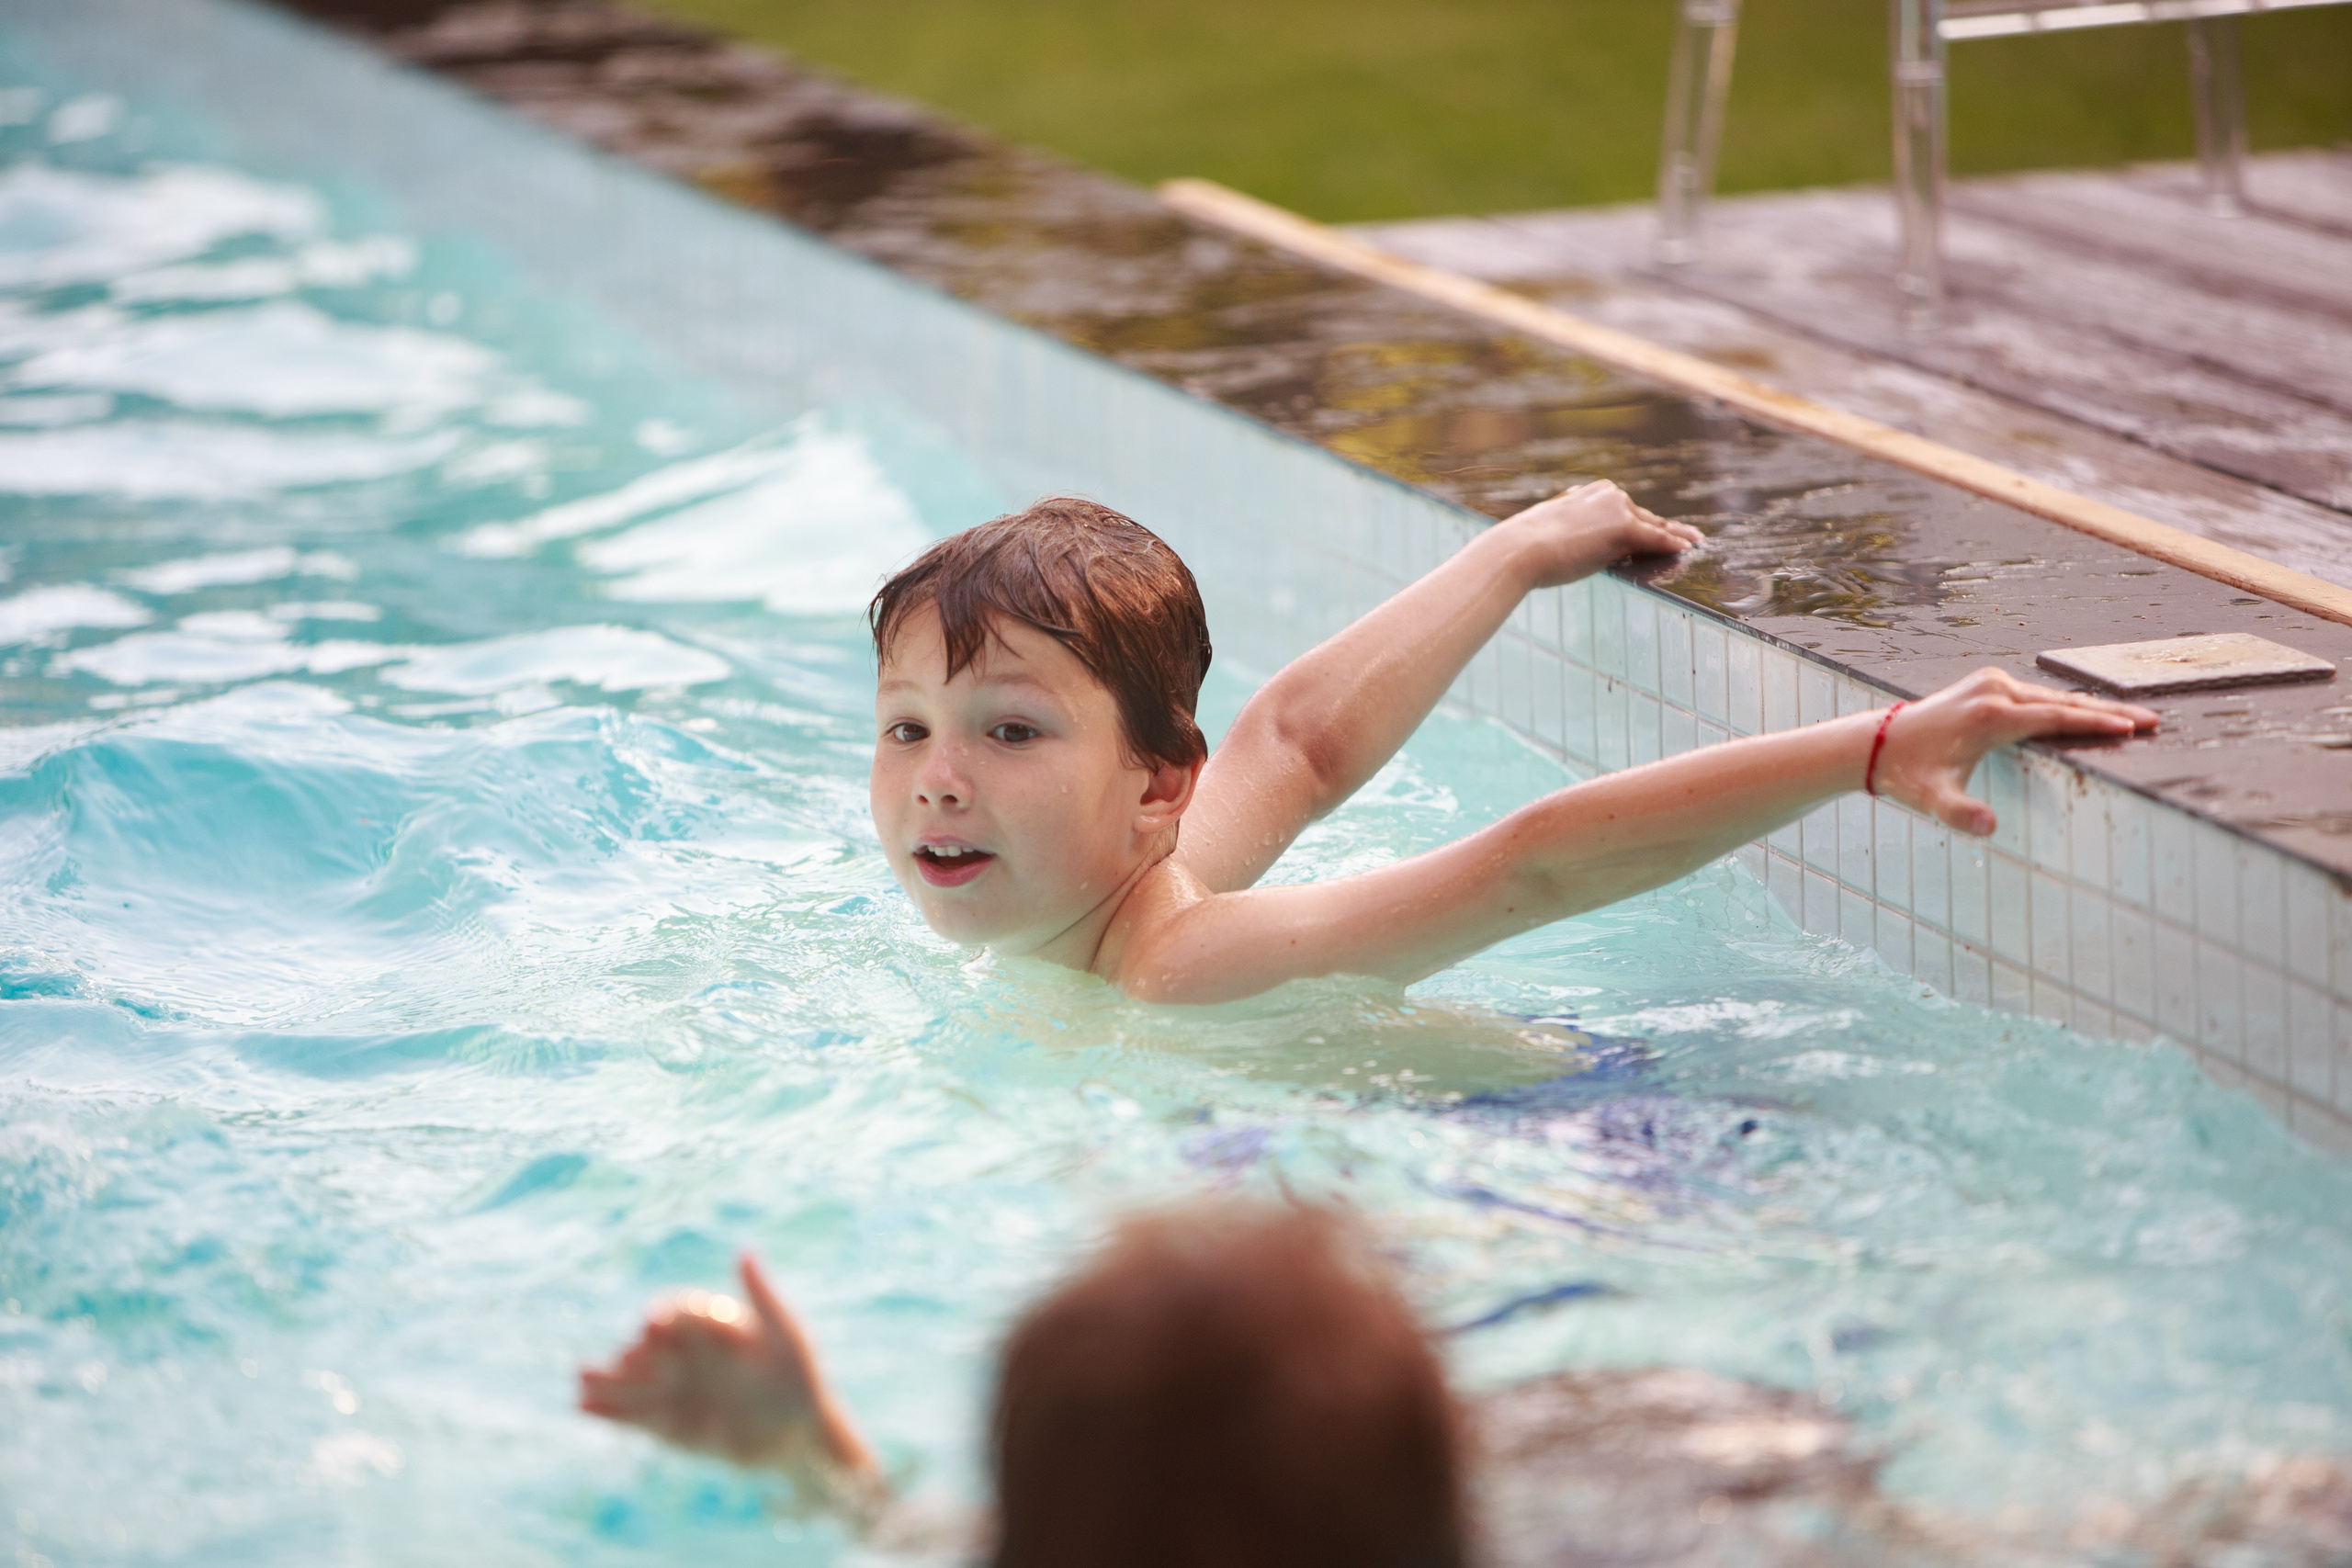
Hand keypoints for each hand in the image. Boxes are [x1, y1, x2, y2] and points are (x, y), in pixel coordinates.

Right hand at [580, 1254, 875, 1479]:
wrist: (799, 1432)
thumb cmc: (799, 1375)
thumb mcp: (786, 1333)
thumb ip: (762, 1296)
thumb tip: (745, 1250)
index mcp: (710, 1324)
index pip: (678, 1313)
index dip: (663, 1316)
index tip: (651, 1323)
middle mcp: (685, 1353)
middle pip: (649, 1347)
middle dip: (631, 1352)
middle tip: (624, 1360)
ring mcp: (673, 1388)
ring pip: (632, 1382)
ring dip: (605, 1380)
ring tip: (580, 1380)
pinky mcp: (666, 1423)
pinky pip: (632, 1416)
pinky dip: (608, 1411)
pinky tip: (581, 1406)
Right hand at [1498, 480, 1703, 588]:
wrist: (1518, 550)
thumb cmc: (1523, 548)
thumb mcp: (1549, 531)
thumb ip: (1568, 530)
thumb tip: (1570, 541)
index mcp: (1588, 493)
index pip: (1624, 510)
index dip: (1645, 521)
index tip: (1657, 525)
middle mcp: (1606, 495)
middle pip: (1645, 515)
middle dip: (1667, 526)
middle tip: (1689, 535)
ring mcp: (1617, 509)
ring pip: (1654, 526)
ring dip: (1677, 535)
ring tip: (1696, 542)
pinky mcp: (1624, 528)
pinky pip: (1657, 539)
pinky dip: (1674, 544)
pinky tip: (1690, 549)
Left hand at [1872, 668, 2157, 836]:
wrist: (1877, 744)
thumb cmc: (1910, 775)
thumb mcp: (1932, 800)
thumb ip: (1960, 815)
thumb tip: (1988, 828)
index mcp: (1990, 717)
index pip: (2056, 718)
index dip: (2097, 723)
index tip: (2133, 727)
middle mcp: (1992, 691)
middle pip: (2061, 702)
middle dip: (2107, 712)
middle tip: (2152, 720)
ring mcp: (1988, 683)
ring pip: (2050, 696)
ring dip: (2088, 706)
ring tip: (2130, 716)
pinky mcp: (1985, 683)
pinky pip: (2034, 694)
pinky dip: (2062, 704)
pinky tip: (2085, 712)